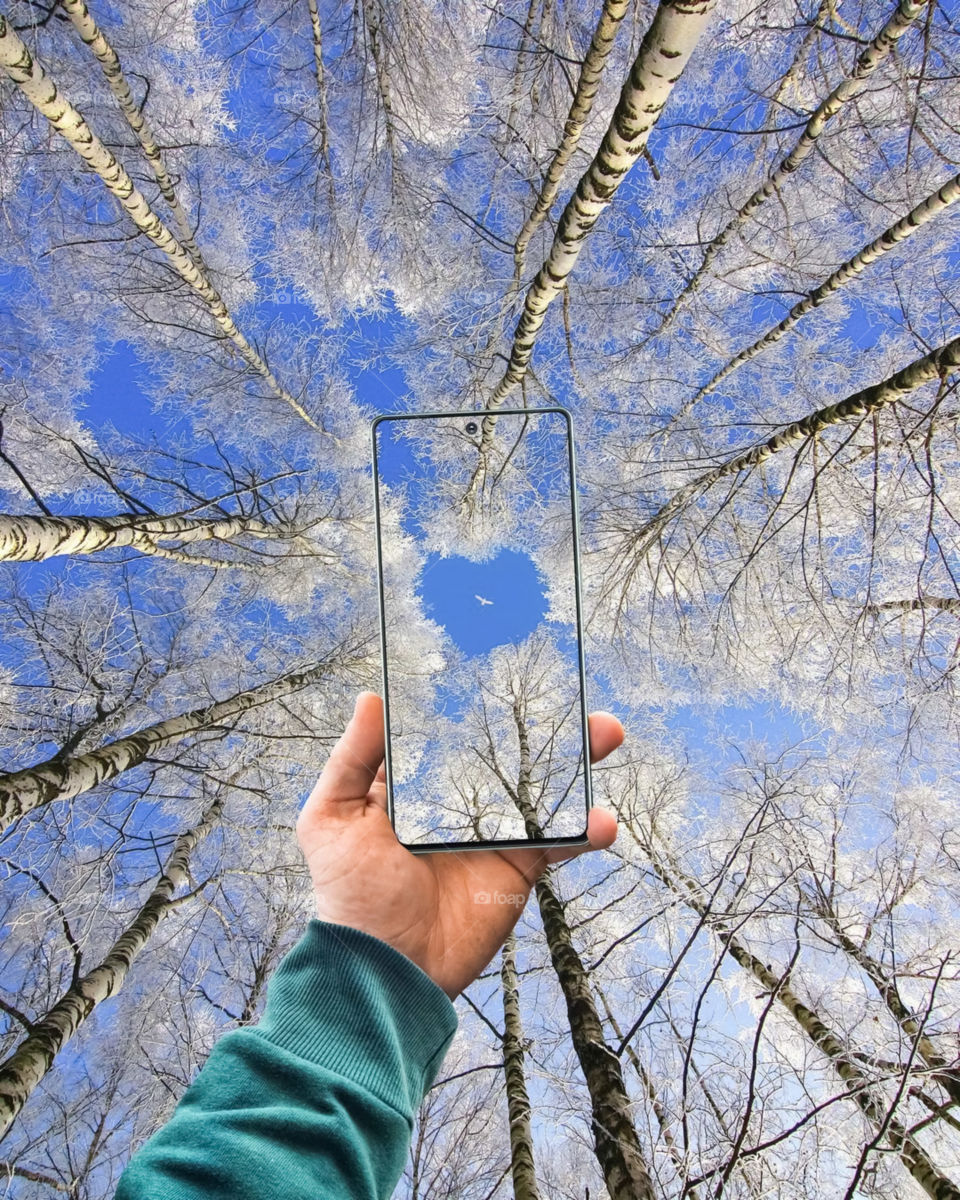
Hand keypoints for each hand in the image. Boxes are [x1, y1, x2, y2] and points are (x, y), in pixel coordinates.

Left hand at [296, 692, 621, 998]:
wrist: (387, 971)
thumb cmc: (350, 896)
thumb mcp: (332, 819)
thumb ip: (352, 760)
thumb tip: (370, 699)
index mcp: (413, 782)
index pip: (449, 730)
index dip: (475, 700)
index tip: (504, 666)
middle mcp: (456, 800)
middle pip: (506, 749)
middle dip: (542, 721)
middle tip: (572, 696)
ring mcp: (492, 832)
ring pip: (542, 785)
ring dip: (577, 760)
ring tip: (603, 734)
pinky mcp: (518, 867)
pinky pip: (559, 841)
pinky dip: (585, 829)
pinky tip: (600, 818)